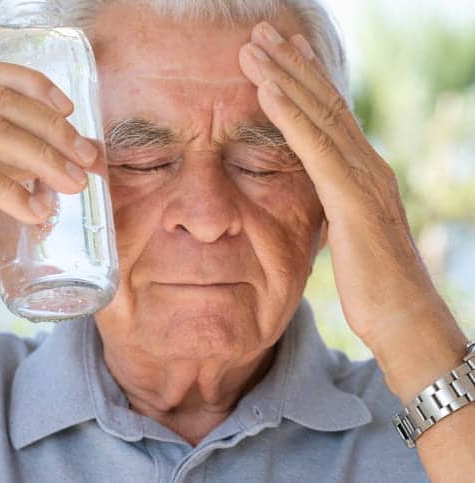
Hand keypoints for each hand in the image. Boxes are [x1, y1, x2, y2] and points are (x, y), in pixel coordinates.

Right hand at [0, 59, 98, 281]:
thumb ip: (10, 167)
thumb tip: (64, 161)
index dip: (34, 85)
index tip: (70, 110)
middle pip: (2, 104)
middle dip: (53, 130)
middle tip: (87, 158)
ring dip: (44, 159)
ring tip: (73, 185)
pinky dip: (14, 193)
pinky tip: (37, 212)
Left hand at [238, 22, 452, 350]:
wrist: (404, 321)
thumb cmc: (373, 285)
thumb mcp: (345, 234)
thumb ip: (330, 205)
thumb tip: (312, 196)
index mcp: (362, 172)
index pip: (330, 114)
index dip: (304, 78)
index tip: (280, 51)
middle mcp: (367, 164)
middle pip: (324, 102)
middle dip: (291, 62)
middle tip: (262, 30)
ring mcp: (364, 178)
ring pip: (318, 115)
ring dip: (283, 76)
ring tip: (253, 46)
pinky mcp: (353, 200)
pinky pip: (315, 149)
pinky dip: (290, 116)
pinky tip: (266, 90)